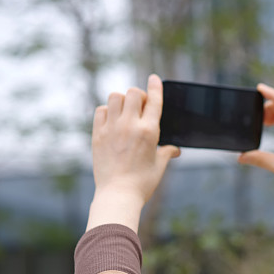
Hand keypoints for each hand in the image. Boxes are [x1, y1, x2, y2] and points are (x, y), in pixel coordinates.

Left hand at [87, 74, 179, 231]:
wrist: (118, 195)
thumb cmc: (142, 183)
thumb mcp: (159, 166)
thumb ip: (167, 153)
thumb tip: (175, 149)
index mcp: (149, 132)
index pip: (154, 100)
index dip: (155, 86)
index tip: (154, 78)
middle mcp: (130, 125)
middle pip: (132, 93)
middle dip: (138, 95)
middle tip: (140, 106)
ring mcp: (112, 128)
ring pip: (115, 97)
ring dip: (122, 100)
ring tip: (125, 111)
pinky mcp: (98, 135)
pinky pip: (101, 110)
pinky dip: (107, 111)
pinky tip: (112, 120)